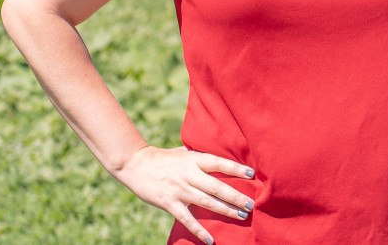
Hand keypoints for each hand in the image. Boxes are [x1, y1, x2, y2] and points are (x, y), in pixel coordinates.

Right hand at [111, 145, 254, 244]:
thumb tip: (221, 154)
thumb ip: (200, 157)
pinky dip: (198, 230)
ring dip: (225, 210)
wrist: (135, 164)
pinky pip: (186, 219)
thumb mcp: (184, 152)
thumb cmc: (163, 157)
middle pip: (216, 187)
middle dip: (235, 196)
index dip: (236, 168)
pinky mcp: (169, 203)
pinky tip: (210, 240)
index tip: (252, 174)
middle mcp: (189, 175)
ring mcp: (179, 190)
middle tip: (251, 204)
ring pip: (206, 202)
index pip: (219, 164)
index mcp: (194, 160)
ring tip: (242, 216)